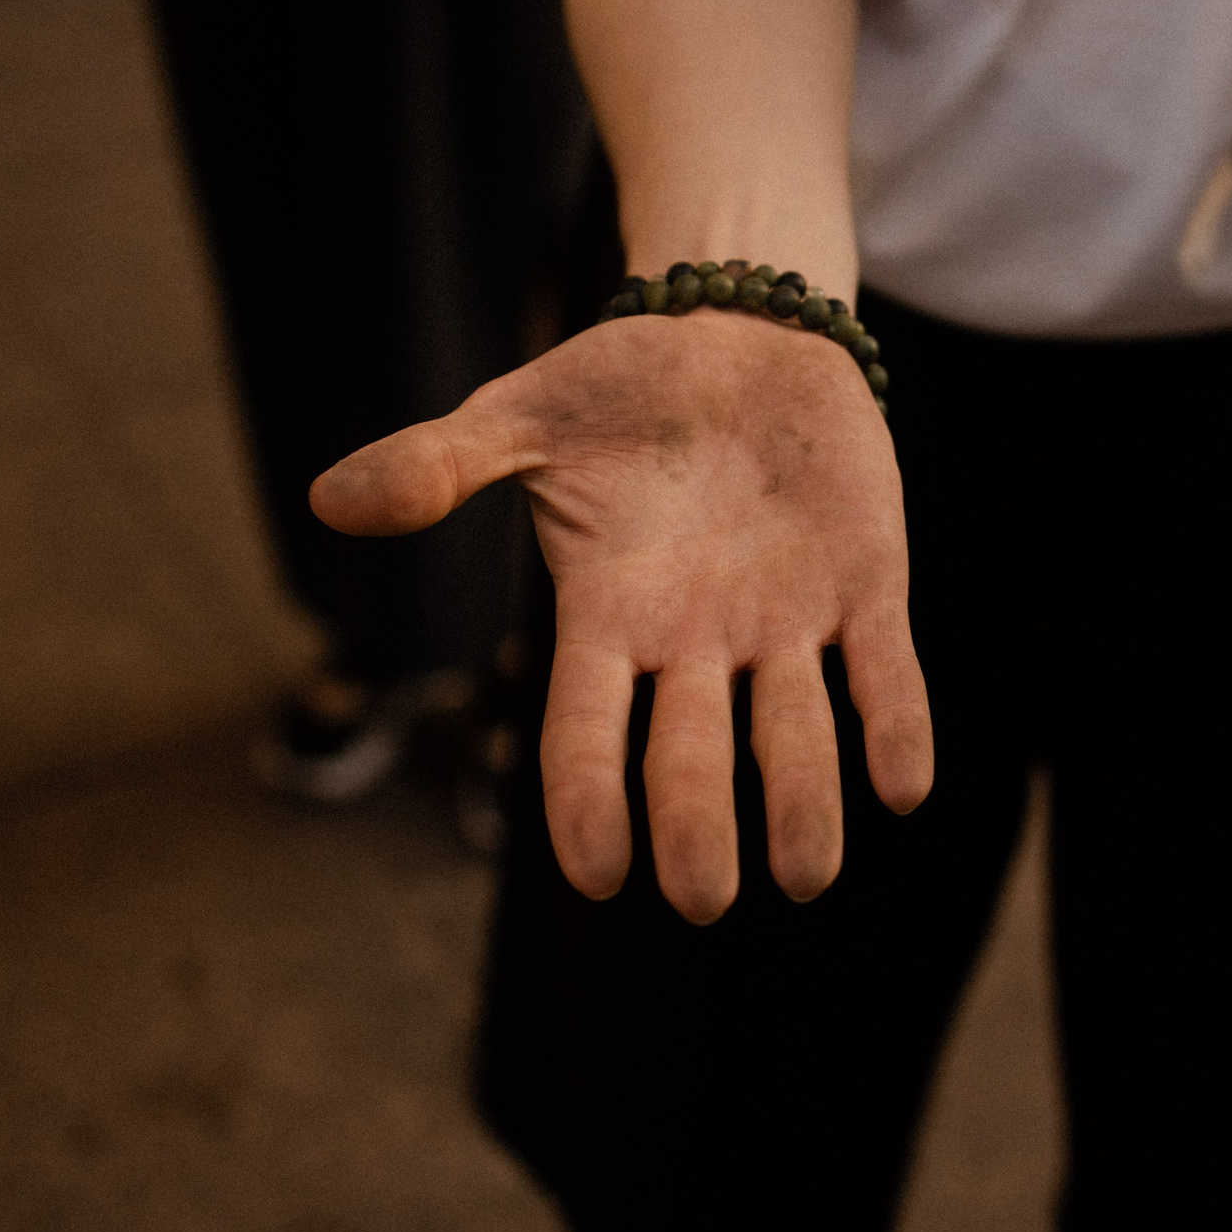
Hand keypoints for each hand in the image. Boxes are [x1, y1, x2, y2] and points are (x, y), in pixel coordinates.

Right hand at [309, 314, 932, 922]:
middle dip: (698, 827)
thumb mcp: (523, 415)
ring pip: (793, 733)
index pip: (586, 729)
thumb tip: (327, 500)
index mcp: (608, 615)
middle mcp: (694, 640)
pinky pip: (883, 672)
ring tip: (807, 876)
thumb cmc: (620, 386)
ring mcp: (783, 620)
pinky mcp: (866, 588)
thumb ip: (439, 465)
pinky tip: (904, 788)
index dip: (588, 800)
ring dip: (803, 804)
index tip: (595, 876)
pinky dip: (894, 726)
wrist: (739, 331)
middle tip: (705, 900)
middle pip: (691, 755)